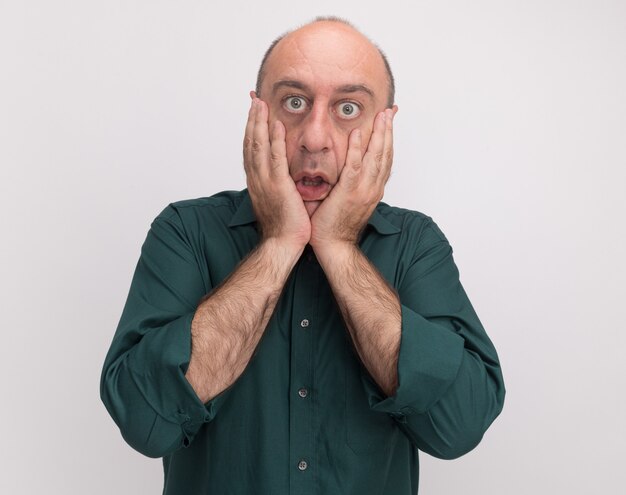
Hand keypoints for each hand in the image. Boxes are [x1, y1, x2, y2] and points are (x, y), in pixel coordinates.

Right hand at [243, 97, 310, 249]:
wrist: (283, 244)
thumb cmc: (284, 227)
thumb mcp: (277, 201)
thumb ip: (277, 185)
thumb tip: (281, 176)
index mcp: (256, 182)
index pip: (251, 150)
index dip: (251, 130)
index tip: (254, 113)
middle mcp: (256, 179)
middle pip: (250, 143)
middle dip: (252, 120)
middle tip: (254, 99)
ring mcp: (264, 182)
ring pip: (258, 146)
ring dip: (259, 123)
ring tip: (261, 103)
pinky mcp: (277, 186)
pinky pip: (275, 158)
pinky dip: (274, 140)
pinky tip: (276, 125)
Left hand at [310, 107, 396, 250]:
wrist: (334, 247)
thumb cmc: (336, 226)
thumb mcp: (349, 201)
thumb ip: (352, 184)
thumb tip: (348, 170)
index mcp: (373, 189)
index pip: (385, 159)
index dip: (389, 139)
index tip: (389, 122)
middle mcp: (373, 188)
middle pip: (386, 154)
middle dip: (388, 131)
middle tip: (390, 111)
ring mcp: (364, 190)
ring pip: (376, 157)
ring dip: (379, 134)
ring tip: (381, 115)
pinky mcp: (349, 193)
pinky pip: (355, 167)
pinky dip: (358, 149)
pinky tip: (358, 133)